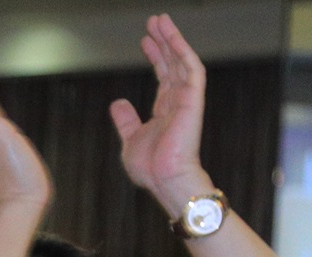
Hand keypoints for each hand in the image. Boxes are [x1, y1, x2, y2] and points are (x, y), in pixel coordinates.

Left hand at [109, 14, 213, 211]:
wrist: (165, 180)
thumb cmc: (151, 168)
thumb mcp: (130, 140)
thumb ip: (126, 120)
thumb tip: (117, 103)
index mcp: (165, 110)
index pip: (162, 76)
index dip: (154, 56)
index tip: (144, 40)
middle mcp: (177, 102)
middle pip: (172, 63)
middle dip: (163, 41)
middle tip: (153, 21)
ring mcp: (187, 99)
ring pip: (181, 60)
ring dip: (172, 39)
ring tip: (160, 20)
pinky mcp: (194, 99)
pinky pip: (191, 69)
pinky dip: (182, 50)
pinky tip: (171, 36)